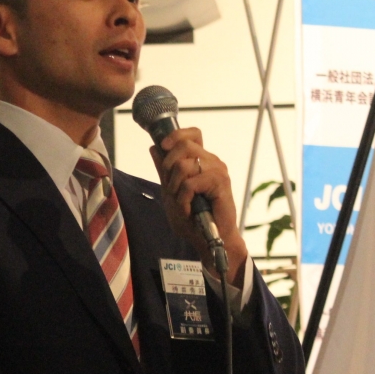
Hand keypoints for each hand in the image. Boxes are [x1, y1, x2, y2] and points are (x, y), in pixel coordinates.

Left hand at [149, 127, 249, 286]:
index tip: (163, 147)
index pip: (192, 133)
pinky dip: (183, 199)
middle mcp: (212, 162)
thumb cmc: (193, 218)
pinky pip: (190, 183)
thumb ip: (164, 170)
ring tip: (181, 201)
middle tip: (171, 186)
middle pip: (184, 144)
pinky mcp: (220, 183)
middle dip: (169, 165)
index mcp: (202, 160)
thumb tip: (154, 148)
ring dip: (175, 186)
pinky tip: (188, 209)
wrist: (209, 239)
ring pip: (185, 164)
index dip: (176, 135)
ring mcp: (218, 171)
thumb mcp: (171, 192)